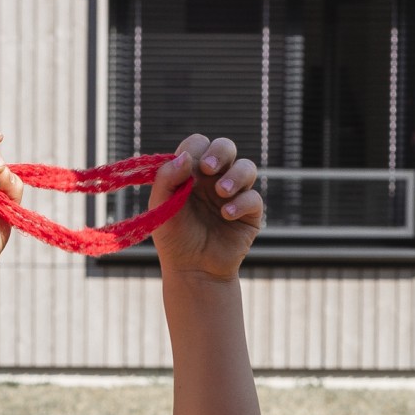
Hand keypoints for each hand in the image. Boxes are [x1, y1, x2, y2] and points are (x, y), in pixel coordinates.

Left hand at [149, 135, 262, 280]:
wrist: (192, 270)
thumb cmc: (174, 238)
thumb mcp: (161, 207)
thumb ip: (166, 179)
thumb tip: (185, 157)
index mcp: (192, 172)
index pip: (198, 144)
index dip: (196, 148)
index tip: (189, 165)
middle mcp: (214, 179)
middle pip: (226, 147)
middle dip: (220, 152)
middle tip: (208, 169)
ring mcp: (234, 194)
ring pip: (246, 167)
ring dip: (235, 176)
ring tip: (221, 193)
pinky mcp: (249, 213)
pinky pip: (253, 198)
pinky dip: (241, 203)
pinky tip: (226, 216)